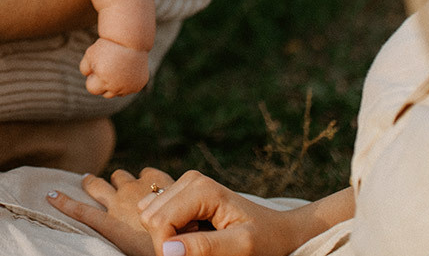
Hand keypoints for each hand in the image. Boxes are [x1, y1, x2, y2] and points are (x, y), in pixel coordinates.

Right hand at [47, 167, 169, 255]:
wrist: (190, 237)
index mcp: (112, 224)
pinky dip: (147, 178)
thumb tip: (122, 228)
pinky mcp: (156, 179)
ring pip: (119, 175)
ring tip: (124, 184)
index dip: (63, 202)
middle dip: (91, 183)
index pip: (81, 211)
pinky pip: (145, 171)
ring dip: (120, 180)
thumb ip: (124, 233)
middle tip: (88, 180)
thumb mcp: (134, 248)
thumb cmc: (163, 251)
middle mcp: (118, 202)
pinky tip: (154, 184)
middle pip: (95, 185)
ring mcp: (136, 188)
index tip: (49, 194)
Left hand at [79, 38, 149, 97]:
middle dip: (103, 83)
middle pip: (105, 93)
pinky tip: (126, 69)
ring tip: (116, 68)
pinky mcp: (138, 86)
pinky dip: (126, 82)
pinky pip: (128, 89)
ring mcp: (128, 88)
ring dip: (115, 84)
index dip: (92, 77)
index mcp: (103, 78)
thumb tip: (88, 78)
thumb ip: (84, 68)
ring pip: (117, 93)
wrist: (132, 40)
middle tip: (107, 67)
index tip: (97, 66)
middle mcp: (116, 86)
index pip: (92, 89)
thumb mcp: (90, 54)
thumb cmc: (108, 46)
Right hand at [138, 171, 311, 255]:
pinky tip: (194, 232)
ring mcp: (185, 184)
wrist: (278, 230)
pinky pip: (157, 213)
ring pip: (150, 215)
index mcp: (202, 189)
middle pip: (151, 217)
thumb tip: (168, 250)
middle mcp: (189, 180)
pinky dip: (171, 229)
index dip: (167, 249)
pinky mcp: (182, 192)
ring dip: (170, 235)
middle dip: (168, 241)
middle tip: (201, 249)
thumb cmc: (266, 240)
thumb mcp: (241, 248)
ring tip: (199, 239)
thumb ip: (205, 247)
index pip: (159, 222)